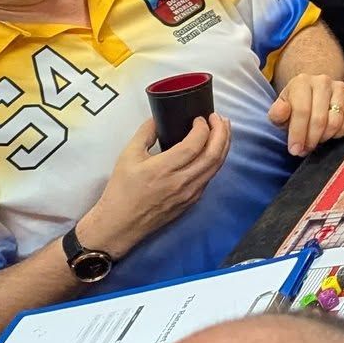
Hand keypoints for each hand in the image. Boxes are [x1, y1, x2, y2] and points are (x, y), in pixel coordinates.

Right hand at [81, 116, 232, 258]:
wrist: (120, 224)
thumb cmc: (121, 191)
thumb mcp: (127, 156)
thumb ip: (145, 133)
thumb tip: (158, 118)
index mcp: (163, 169)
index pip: (194, 144)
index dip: (203, 128)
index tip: (200, 118)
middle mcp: (180, 182)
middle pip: (213, 154)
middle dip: (221, 132)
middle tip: (219, 118)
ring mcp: (189, 194)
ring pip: (216, 167)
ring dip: (223, 145)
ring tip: (222, 130)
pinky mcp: (191, 201)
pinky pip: (209, 177)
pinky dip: (215, 161)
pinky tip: (213, 151)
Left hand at [268, 74, 343, 157]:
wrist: (312, 95)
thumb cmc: (294, 106)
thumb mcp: (280, 111)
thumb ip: (277, 113)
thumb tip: (281, 111)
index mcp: (302, 81)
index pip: (301, 110)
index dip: (298, 133)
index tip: (294, 150)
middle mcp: (323, 81)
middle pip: (319, 119)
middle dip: (311, 139)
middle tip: (305, 149)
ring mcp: (341, 88)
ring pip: (335, 122)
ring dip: (325, 137)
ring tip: (316, 140)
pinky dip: (340, 134)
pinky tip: (330, 133)